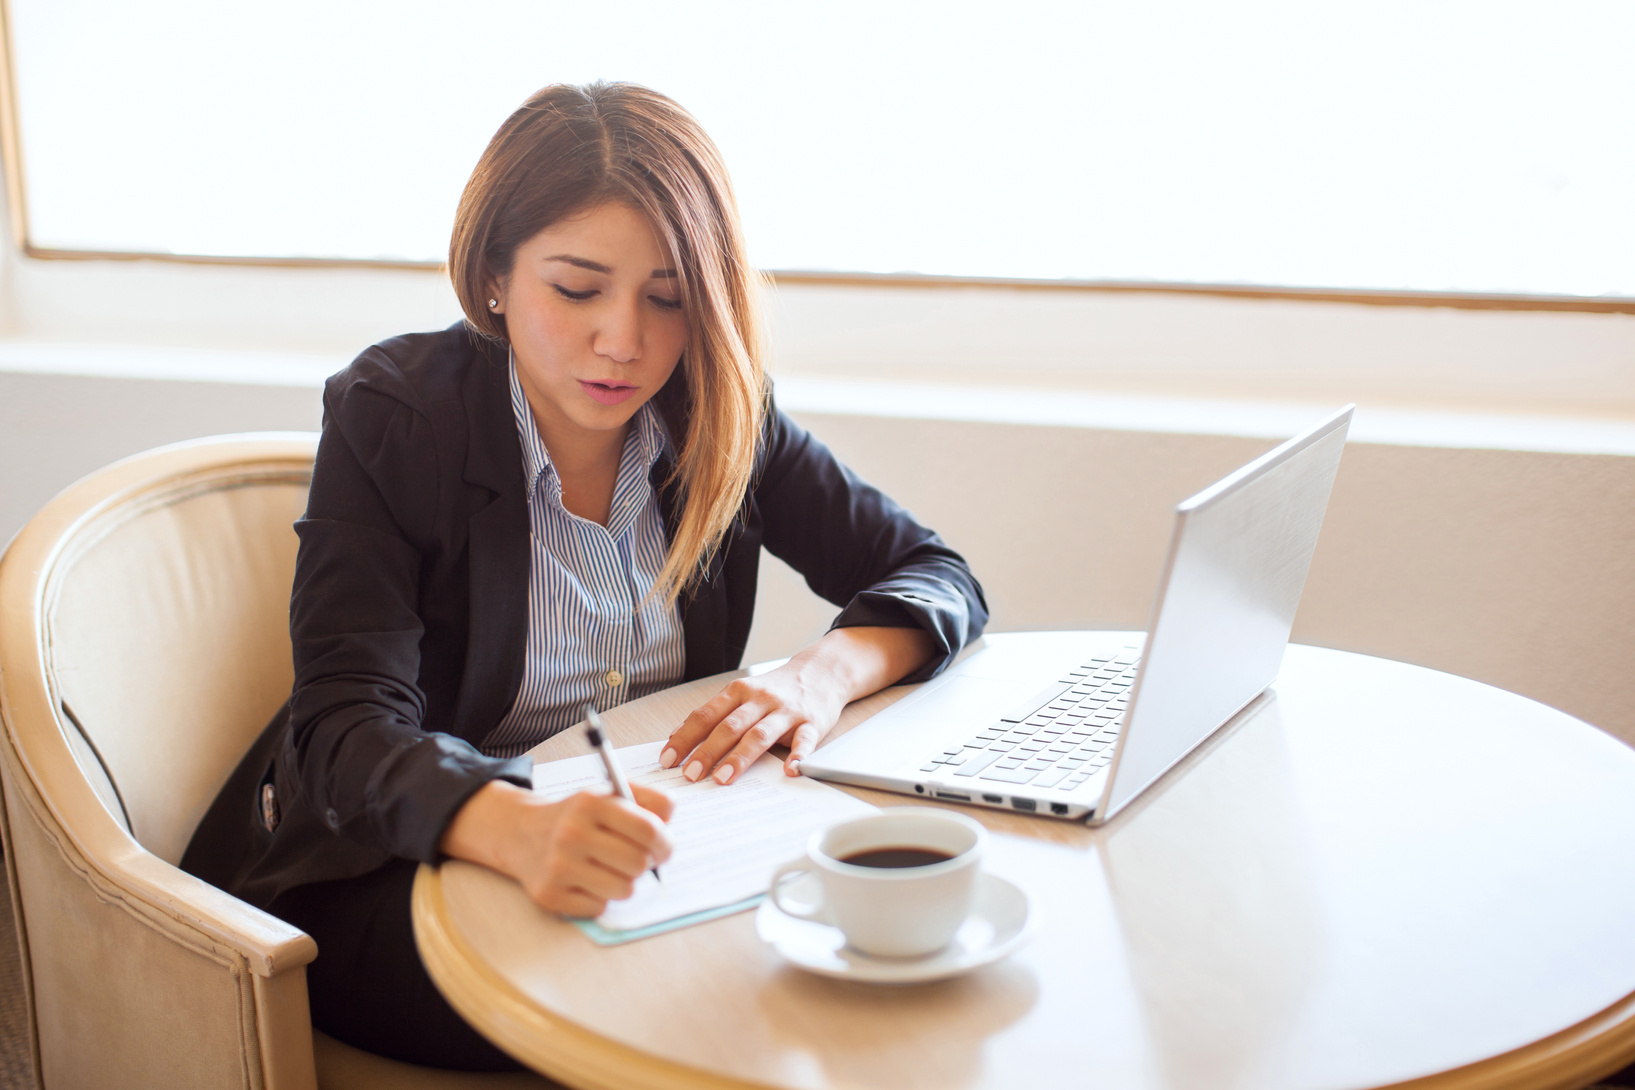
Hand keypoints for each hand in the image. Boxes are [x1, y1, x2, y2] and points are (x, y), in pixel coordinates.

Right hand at [439, 780, 673, 917]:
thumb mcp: (609, 795)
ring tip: (610, 869)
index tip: (663, 848)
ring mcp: (558, 866)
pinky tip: (587, 881)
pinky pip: (600, 907)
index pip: (648, 829)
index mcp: (591, 802)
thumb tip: (669, 825)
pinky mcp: (550, 895)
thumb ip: (649, 801)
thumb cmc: (579, 817)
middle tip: (637, 859)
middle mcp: (571, 832)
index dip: (665, 843)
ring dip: (625, 882)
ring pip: (624, 889)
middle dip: (646, 864)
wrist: (522, 834)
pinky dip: (600, 897)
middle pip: (639, 863)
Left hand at [660, 625, 935, 784]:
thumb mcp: (744, 694)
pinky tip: (791, 770)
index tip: (667, 759)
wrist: (823, 672)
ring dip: (739, 758)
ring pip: (759, 735)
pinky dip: (798, 756)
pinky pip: (804, 741)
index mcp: (739, 692)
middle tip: (690, 774)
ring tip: (723, 778)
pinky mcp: (812, 724)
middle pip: (729, 726)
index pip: (705, 715)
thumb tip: (680, 739)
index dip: (684, 737)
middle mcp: (760, 700)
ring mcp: (786, 712)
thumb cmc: (777, 690)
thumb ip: (718, 714)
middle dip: (706, 751)